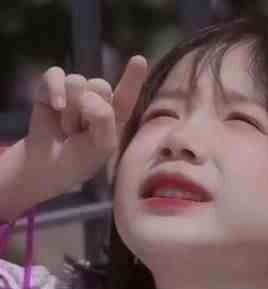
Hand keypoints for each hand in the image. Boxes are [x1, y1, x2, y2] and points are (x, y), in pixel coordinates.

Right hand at [25, 55, 147, 202]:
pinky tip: (56, 107)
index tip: (139, 60)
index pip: (125, 95)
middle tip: (80, 133)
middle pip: (100, 86)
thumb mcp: (102, 145)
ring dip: (71, 112)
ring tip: (68, 130)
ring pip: (78, 82)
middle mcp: (96, 100)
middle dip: (88, 111)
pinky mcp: (50, 88)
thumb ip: (104, 119)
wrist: (48, 167)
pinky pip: (55, 75)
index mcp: (114, 115)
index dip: (133, 78)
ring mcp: (73, 93)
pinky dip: (55, 90)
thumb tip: (87, 95)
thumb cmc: (80, 159)